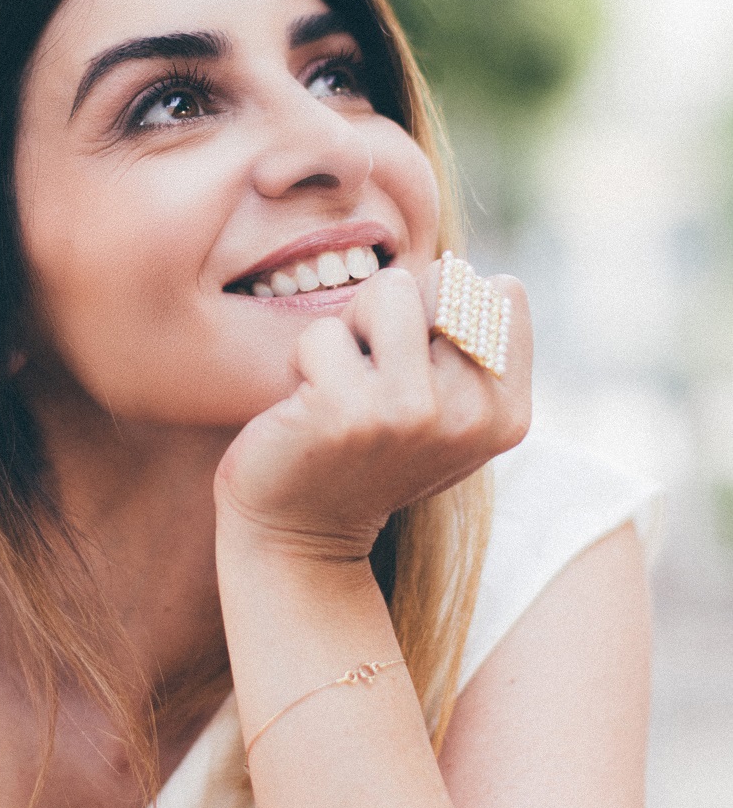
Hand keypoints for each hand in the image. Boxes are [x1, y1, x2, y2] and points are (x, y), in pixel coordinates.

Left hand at [214, 260, 531, 560]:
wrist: (300, 534)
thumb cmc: (366, 453)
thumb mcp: (444, 411)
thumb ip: (472, 349)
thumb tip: (466, 274)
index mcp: (508, 413)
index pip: (500, 292)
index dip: (446, 313)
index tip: (417, 369)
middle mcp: (472, 414)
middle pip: (444, 279)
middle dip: (398, 313)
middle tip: (372, 376)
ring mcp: (412, 412)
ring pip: (387, 290)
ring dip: (351, 327)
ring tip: (341, 381)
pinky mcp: (347, 410)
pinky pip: (323, 332)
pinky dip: (303, 360)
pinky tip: (306, 410)